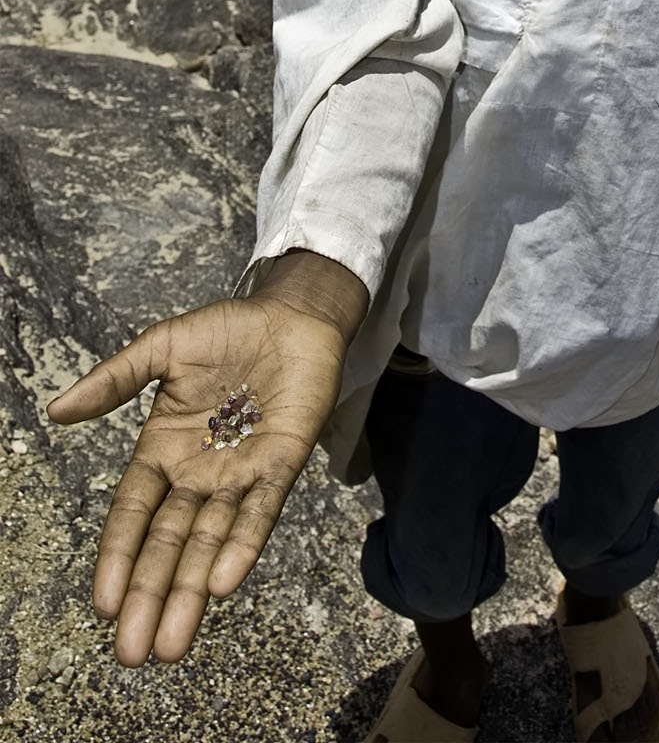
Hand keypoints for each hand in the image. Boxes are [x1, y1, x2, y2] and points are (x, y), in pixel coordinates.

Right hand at [47, 292, 345, 665]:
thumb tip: (56, 410)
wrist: (293, 314)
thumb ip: (114, 379)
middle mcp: (200, 472)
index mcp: (164, 450)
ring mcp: (242, 472)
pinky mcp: (283, 461)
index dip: (117, 557)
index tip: (101, 604)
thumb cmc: (228, 330)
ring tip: (171, 643)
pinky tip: (224, 583)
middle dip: (149, 596)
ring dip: (192, 592)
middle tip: (133, 653)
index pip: (133, 514)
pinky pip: (261, 510)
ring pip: (212, 541)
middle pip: (169, 544)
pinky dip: (243, 545)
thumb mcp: (163, 348)